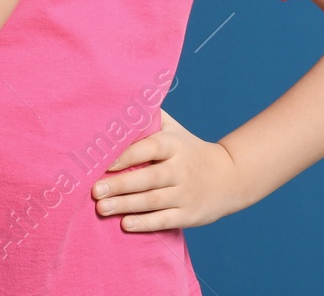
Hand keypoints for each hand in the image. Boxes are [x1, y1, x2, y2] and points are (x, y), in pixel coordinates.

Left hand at [90, 110, 247, 232]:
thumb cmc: (189, 150)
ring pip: (153, 201)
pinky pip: (165, 220)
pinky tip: (125, 224)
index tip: (103, 163)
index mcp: (174, 145)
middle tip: (94, 191)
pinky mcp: (189, 214)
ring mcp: (186, 193)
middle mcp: (181, 169)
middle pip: (148, 178)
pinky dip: (145, 223)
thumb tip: (118, 99)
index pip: (149, 148)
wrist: (230, 177)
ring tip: (101, 208)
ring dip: (126, 205)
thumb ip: (149, 117)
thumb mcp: (174, 130)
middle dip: (120, 185)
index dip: (126, 155)